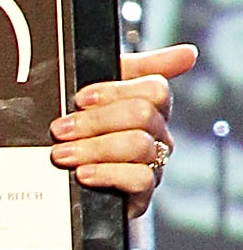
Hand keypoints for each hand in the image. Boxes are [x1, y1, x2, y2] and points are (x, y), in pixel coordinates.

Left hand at [50, 42, 196, 218]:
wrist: (60, 188)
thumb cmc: (79, 135)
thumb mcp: (97, 96)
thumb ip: (132, 69)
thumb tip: (189, 54)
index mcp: (151, 108)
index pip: (155, 89)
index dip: (116, 91)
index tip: (81, 99)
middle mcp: (157, 135)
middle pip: (143, 115)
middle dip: (96, 121)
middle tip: (61, 129)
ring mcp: (153, 165)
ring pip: (139, 145)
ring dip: (94, 148)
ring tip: (62, 153)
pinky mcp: (142, 196)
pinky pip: (140, 179)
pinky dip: (107, 174)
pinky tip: (83, 174)